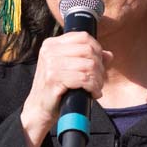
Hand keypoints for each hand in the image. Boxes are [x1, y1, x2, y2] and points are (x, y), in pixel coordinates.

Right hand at [20, 32, 111, 146]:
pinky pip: (83, 79)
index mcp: (52, 44)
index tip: (100, 63)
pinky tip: (93, 94)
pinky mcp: (54, 79)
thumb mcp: (70, 69)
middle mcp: (50, 51)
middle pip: (88, 50)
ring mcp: (51, 64)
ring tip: (96, 88)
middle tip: (99, 79)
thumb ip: (88, 59)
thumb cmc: (56, 89)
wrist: (38, 109)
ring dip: (97, 79)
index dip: (97, 49)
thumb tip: (108, 55)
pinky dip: (93, 87)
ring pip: (88, 65)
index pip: (83, 37)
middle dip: (99, 66)